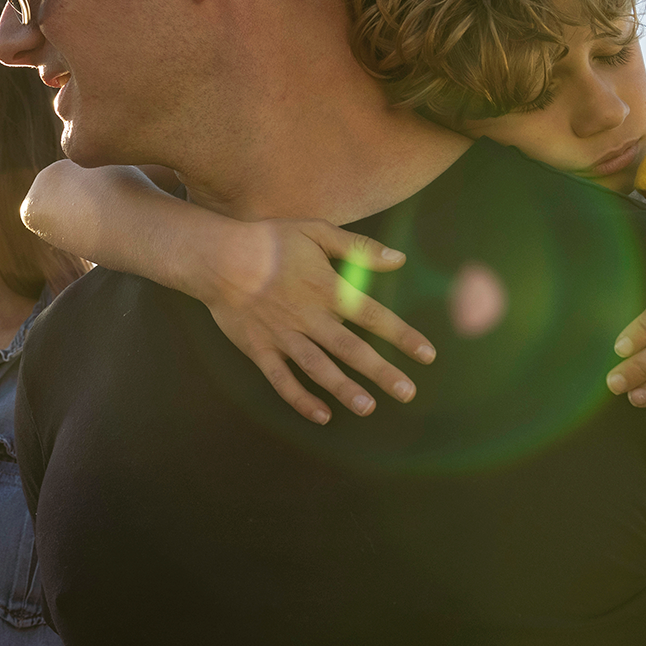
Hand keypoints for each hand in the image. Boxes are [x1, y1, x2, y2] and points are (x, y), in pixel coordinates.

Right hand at [199, 219, 435, 424]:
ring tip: (368, 407)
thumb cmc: (267, 240)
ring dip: (343, 388)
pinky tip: (321, 414)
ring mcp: (282, 335)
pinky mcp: (258, 348)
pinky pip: (280, 379)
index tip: (428, 355)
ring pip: (318, 367)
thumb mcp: (315, 231)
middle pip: (351, 348)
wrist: (217, 257)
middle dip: (381, 372)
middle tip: (408, 392)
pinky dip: (300, 398)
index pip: (373, 316)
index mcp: (326, 288)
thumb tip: (400, 259)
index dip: (402, 335)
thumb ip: (358, 247)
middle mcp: (308, 316)